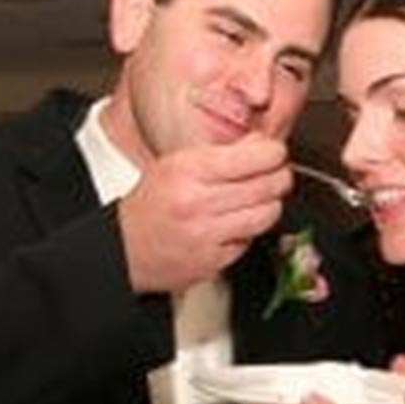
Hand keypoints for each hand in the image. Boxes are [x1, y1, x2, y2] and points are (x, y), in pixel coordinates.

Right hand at [117, 135, 292, 292]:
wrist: (124, 248)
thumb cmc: (150, 204)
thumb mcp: (175, 164)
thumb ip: (219, 153)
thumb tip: (261, 143)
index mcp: (188, 170)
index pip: (255, 156)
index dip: (274, 153)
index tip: (275, 153)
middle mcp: (197, 202)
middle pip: (268, 186)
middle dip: (280, 177)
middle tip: (278, 174)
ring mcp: (206, 235)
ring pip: (266, 214)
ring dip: (271, 204)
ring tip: (262, 198)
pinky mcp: (213, 261)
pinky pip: (250, 240)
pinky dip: (251, 230)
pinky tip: (239, 222)